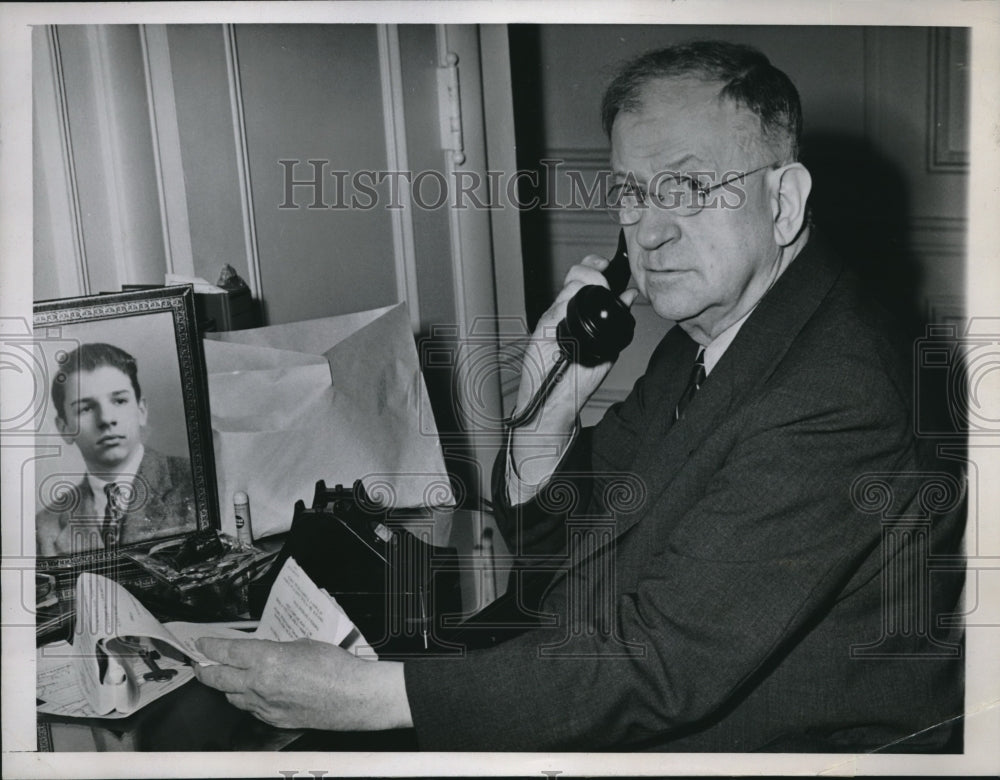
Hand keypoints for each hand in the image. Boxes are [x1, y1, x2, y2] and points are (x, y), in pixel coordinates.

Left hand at [193, 637, 411, 730]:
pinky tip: (252, 693)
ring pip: (231, 697)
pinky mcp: (274, 720)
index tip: (201, 644)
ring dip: (226, 686)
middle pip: (218, 679)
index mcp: (267, 659)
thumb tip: (267, 651)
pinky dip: (246, 700)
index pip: (226, 653)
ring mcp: (265, 706)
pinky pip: (250, 709)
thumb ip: (278, 649)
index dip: (209, 647)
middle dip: (205, 671)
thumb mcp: (303, 644)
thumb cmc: (335, 668)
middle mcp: (260, 685)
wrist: (353, 697)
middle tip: (200, 664)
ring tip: (225, 678)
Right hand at [515, 254, 638, 434]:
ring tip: (598, 292)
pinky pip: (558, 306)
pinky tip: (581, 308)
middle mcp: (565, 312)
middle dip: (590, 268)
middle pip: (575, 275)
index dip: (595, 267)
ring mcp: (553, 318)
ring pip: (568, 286)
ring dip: (585, 283)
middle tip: (602, 273)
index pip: (585, 280)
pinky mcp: (544, 327)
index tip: (608, 266)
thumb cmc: (577, 379)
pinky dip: (571, 302)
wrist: (556, 400)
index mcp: (579, 314)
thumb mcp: (606, 346)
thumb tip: (629, 297)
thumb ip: (617, 321)